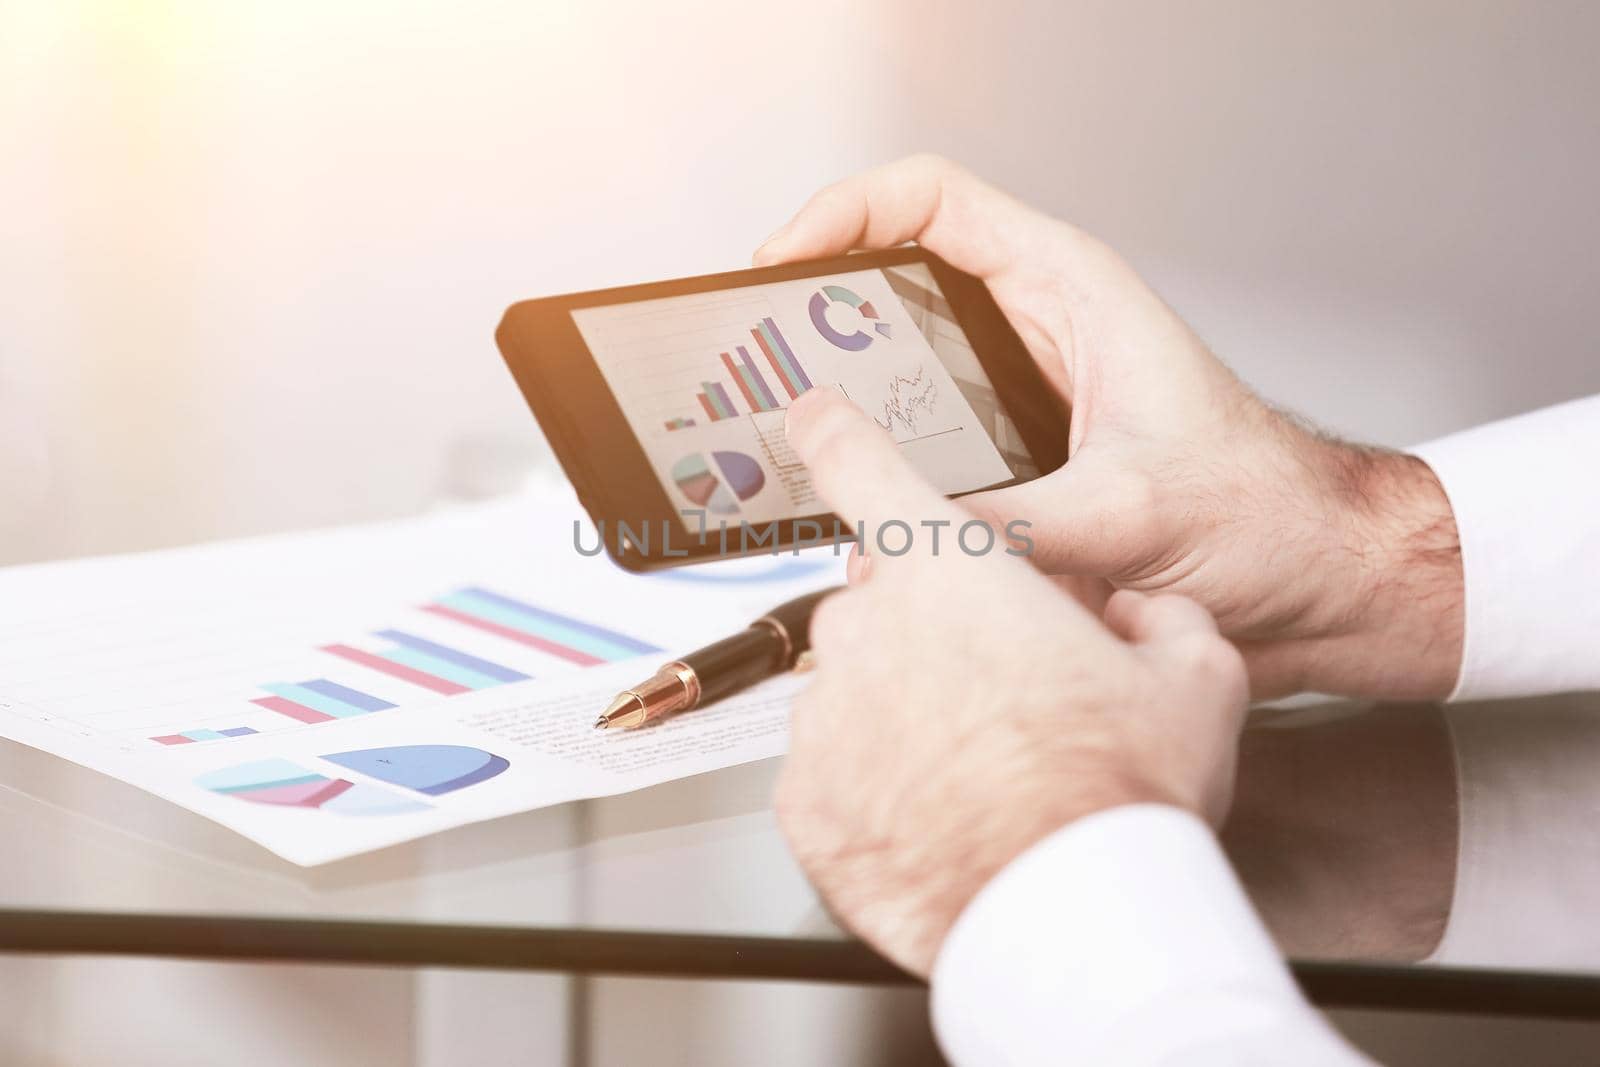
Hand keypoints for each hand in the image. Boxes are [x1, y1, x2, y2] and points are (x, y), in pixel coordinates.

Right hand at [756, 155, 1462, 699]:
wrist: (1316, 580)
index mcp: (1069, 290)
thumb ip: (1017, 524)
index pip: (930, 200)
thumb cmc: (1265, 511)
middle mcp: (1038, 331)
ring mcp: (1022, 397)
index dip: (842, 214)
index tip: (779, 264)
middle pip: (897, 279)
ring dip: (844, 398)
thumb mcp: (1131, 512)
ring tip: (784, 429)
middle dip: (819, 310)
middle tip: (756, 354)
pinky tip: (855, 503)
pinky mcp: (1018, 461)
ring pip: (902, 369)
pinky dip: (883, 467)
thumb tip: (915, 536)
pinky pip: (924, 446)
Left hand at [774, 389, 1248, 977]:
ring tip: (987, 773)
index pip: (861, 464)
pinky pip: (834, 773)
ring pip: (859, 690)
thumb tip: (1145, 619)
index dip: (833, 430)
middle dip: (934, 631)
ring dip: (906, 714)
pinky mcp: (804, 803)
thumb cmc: (1118, 791)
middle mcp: (867, 629)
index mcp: (948, 570)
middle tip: (1006, 693)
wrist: (1071, 918)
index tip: (811, 414)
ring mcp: (824, 718)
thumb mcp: (1193, 674)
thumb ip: (1159, 619)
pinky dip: (876, 788)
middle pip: (882, 601)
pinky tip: (943, 816)